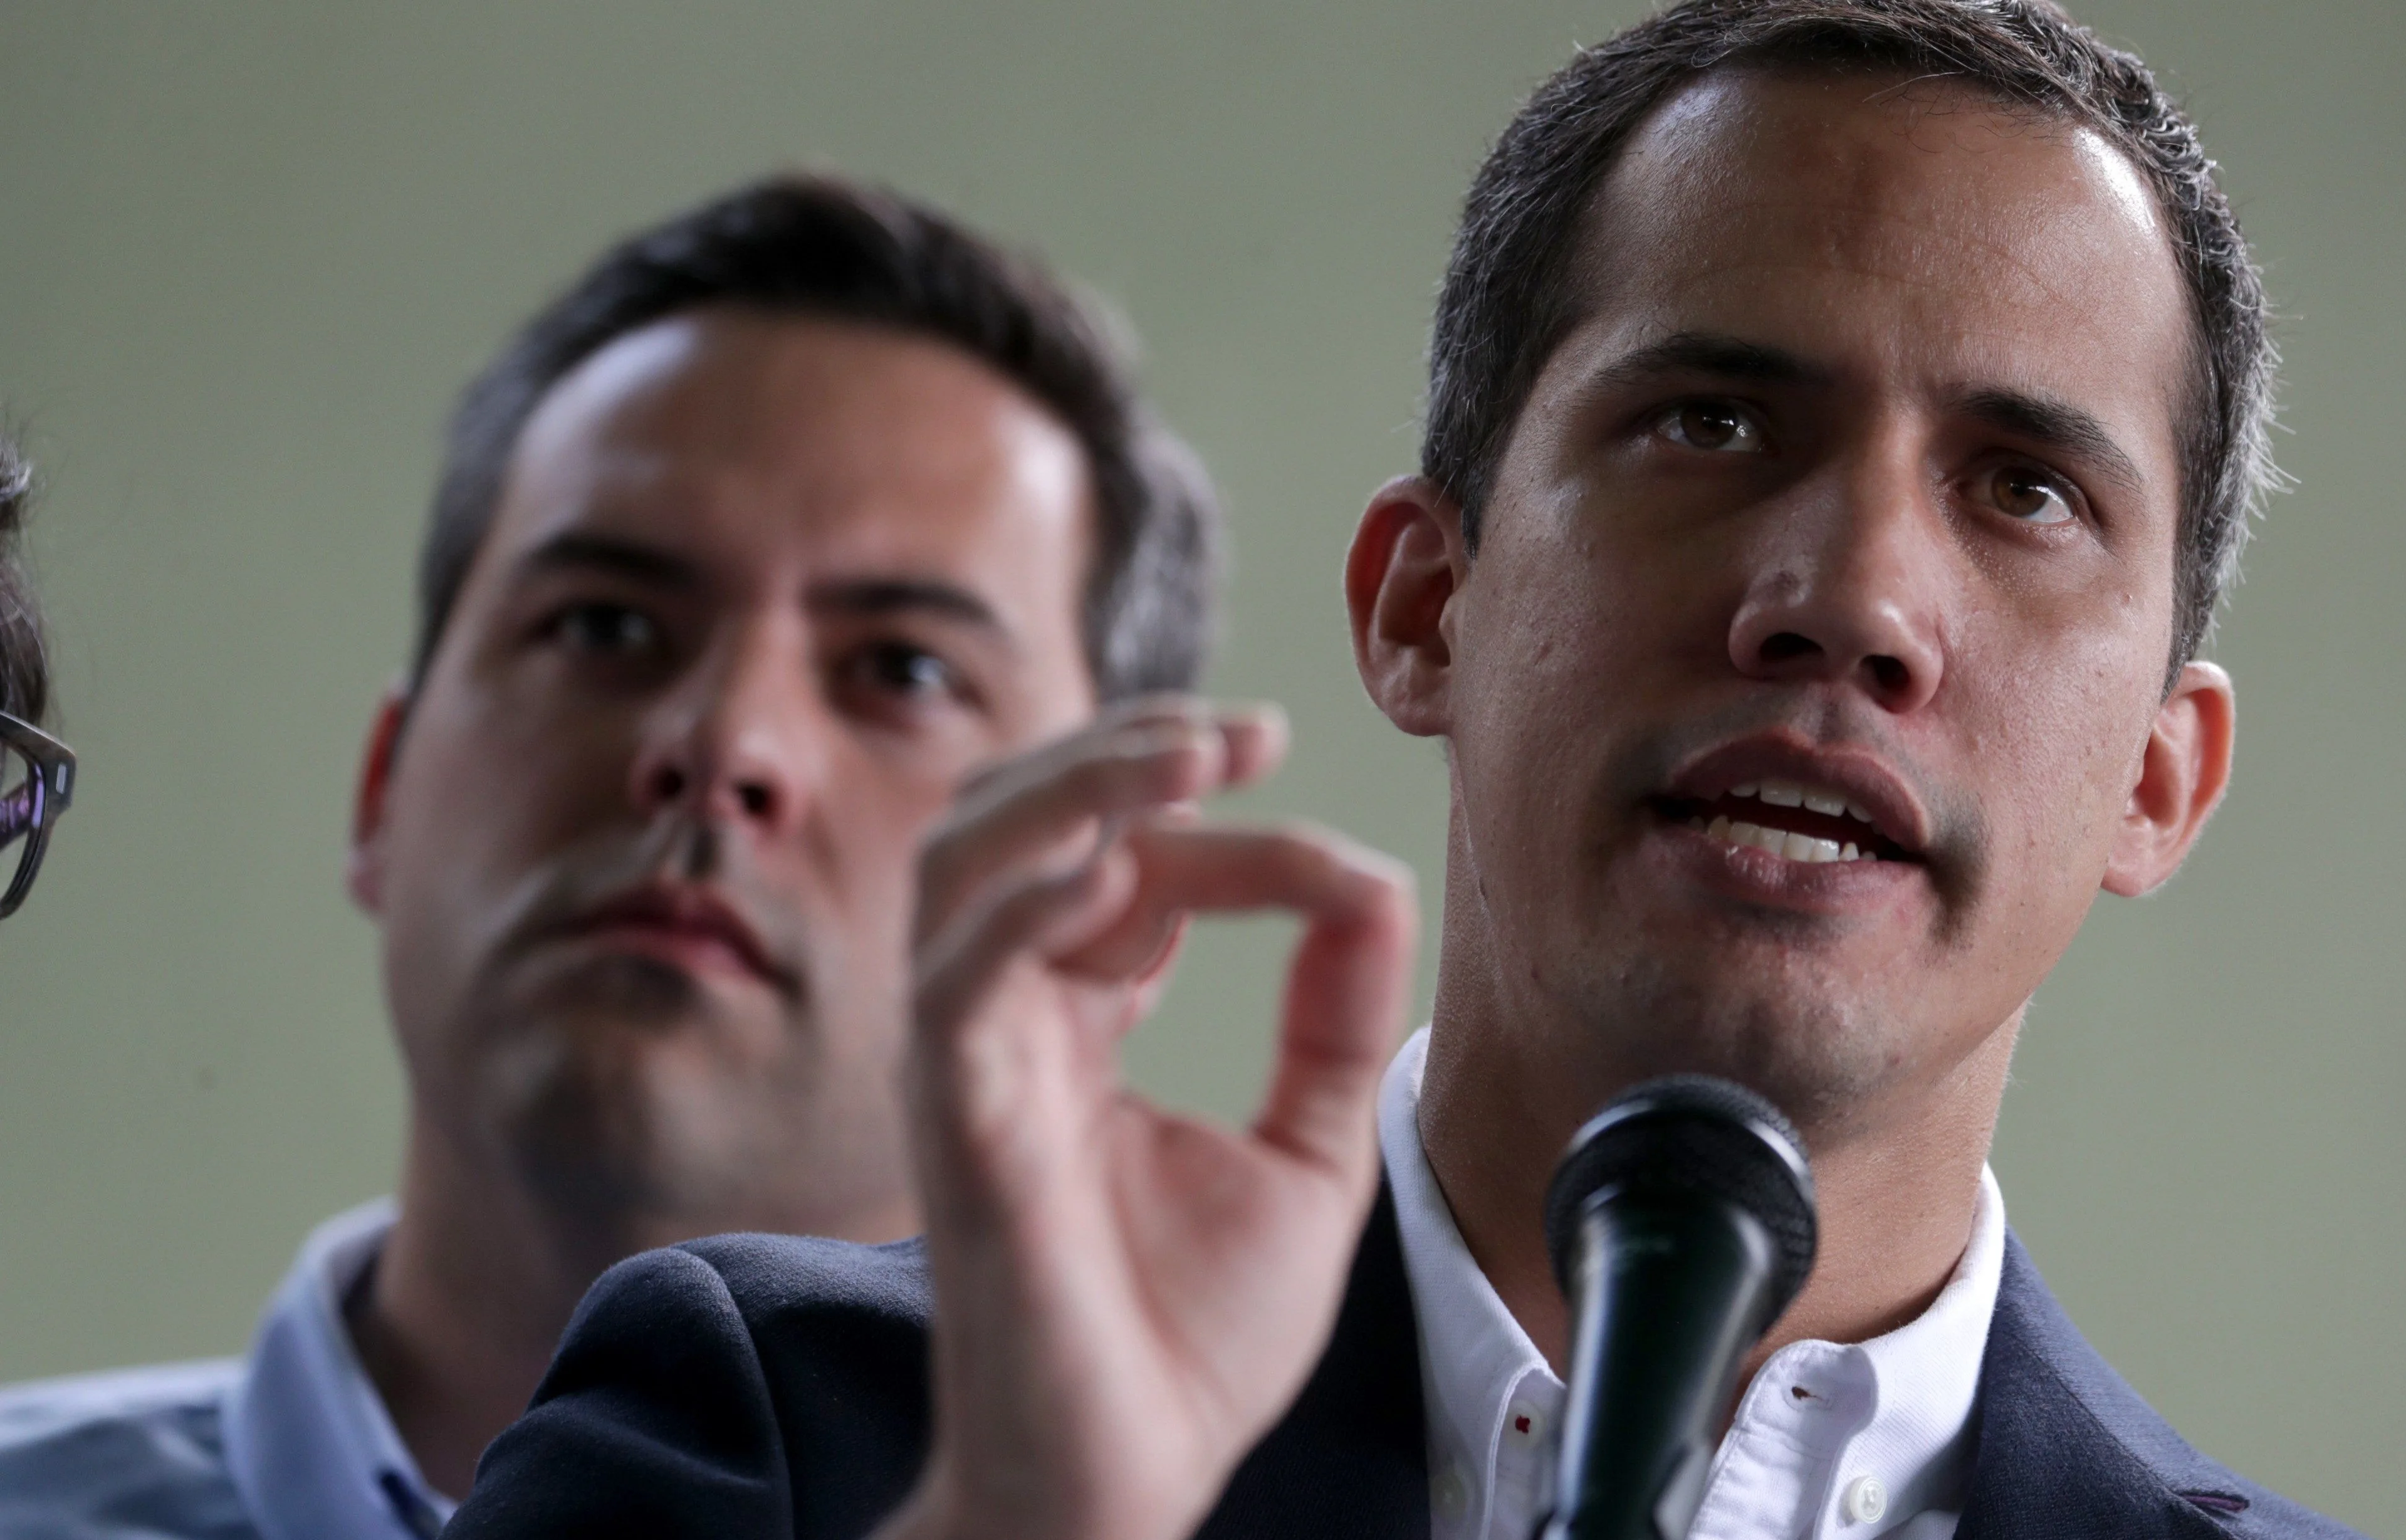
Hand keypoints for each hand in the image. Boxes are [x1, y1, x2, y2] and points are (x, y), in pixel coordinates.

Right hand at [879, 699, 1418, 1539]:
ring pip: (966, 864)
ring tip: (1187, 752)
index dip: (1227, 834)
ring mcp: (970, 1064)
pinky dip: (1028, 903)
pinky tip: (1113, 866)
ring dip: (1073, 787)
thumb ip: (1334, 1017)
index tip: (1335, 863)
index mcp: (1076, 1022)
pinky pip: (959, 977)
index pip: (1132, 866)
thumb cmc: (1186, 1340)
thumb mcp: (1309, 1150)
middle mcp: (1007, 1022)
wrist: (1132, 1479)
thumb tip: (1373, 879)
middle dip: (1123, 751)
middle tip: (1241, 731)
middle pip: (1019, 823)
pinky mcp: (957, 1122)